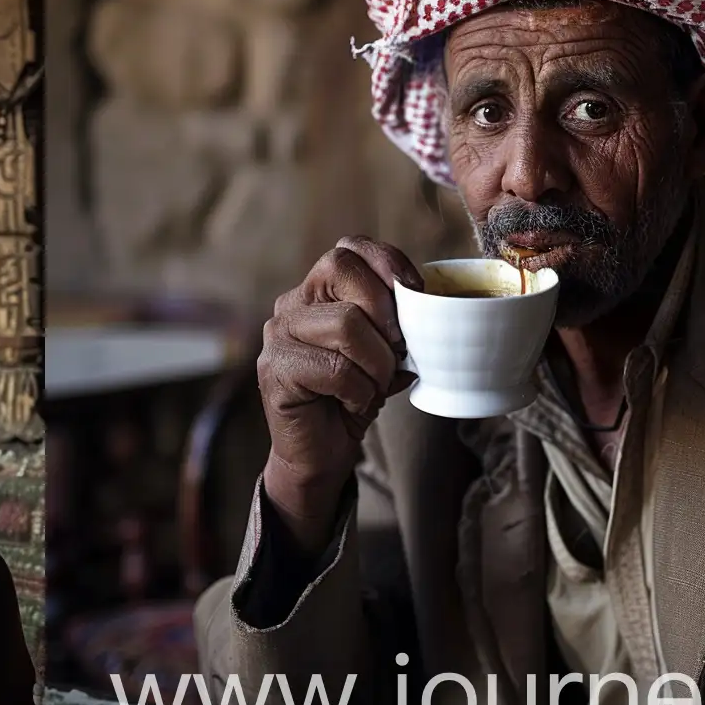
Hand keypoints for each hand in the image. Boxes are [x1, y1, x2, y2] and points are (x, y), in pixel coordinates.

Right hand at [258, 237, 424, 555]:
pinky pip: (335, 368)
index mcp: (317, 290)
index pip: (349, 247)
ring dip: (377, 361)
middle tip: (397, 348)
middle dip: (383, 308)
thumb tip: (429, 310)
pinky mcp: (275, 370)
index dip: (387, 261)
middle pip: (341, 268)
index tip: (417, 292)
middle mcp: (292, 302)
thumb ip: (395, 325)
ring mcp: (278, 334)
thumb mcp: (381, 353)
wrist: (318, 456)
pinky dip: (360, 390)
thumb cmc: (351, 397)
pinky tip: (355, 403)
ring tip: (376, 384)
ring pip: (345, 322)